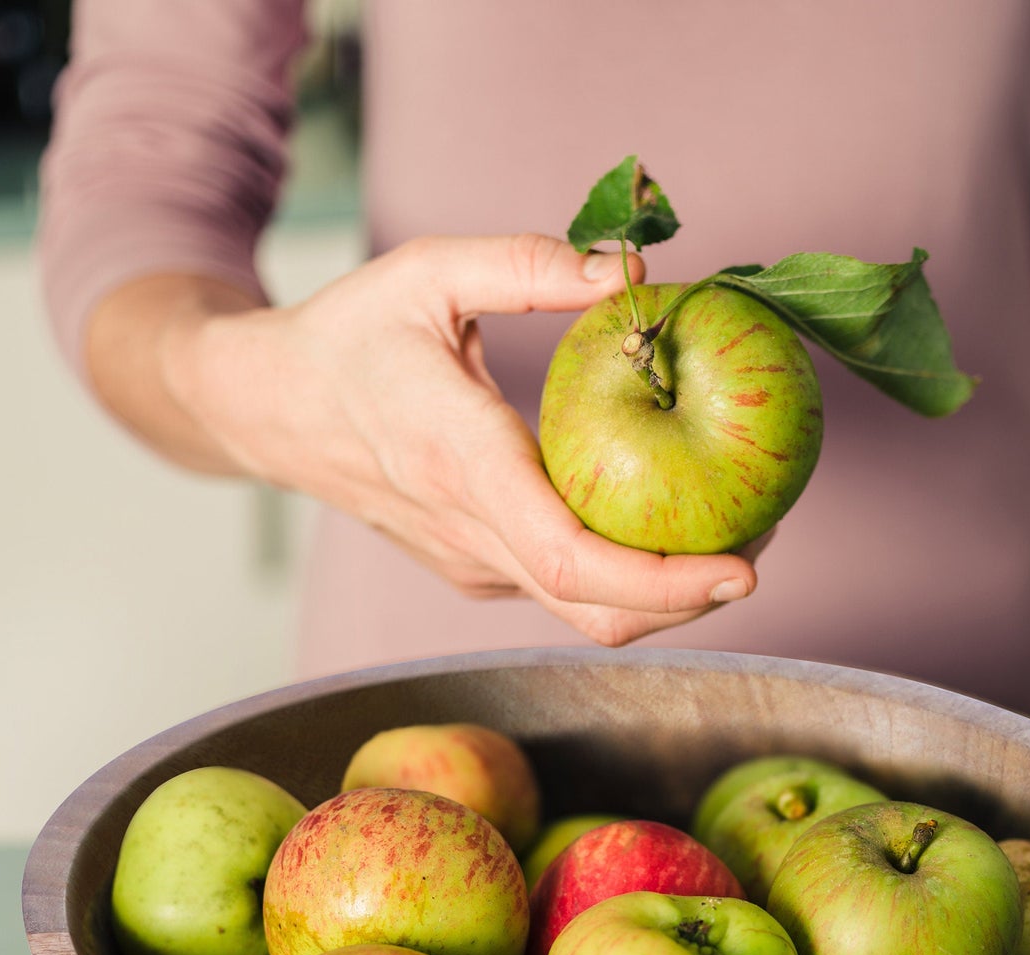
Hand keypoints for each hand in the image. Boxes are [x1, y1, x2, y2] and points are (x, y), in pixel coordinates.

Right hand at [161, 234, 758, 645]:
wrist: (269, 409)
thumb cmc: (346, 337)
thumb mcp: (425, 271)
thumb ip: (529, 264)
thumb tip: (635, 272)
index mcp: (459, 464)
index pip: (570, 557)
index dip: (663, 582)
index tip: (741, 569)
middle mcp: (468, 534)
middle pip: (594, 610)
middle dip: (690, 600)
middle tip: (760, 547)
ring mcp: (471, 564)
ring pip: (583, 614)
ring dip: (665, 597)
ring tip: (729, 537)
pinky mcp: (476, 569)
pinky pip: (564, 592)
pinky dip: (625, 578)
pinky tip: (664, 527)